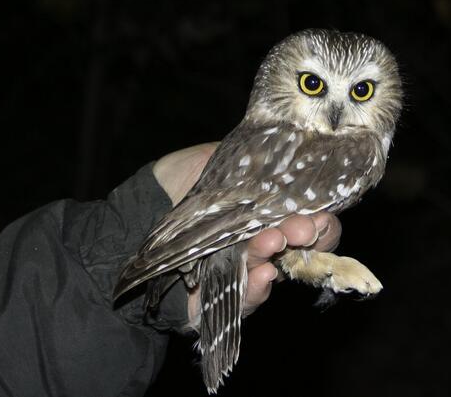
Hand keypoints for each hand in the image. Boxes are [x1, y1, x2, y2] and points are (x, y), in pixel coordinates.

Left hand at [152, 143, 341, 318]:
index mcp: (267, 207)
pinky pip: (251, 297)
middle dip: (309, 233)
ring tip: (273, 241)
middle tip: (303, 227)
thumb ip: (249, 158)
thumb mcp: (210, 159)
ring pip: (277, 267)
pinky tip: (262, 274)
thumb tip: (285, 154)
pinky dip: (258, 287)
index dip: (321, 213)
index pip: (310, 213)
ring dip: (278, 253)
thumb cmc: (172, 187)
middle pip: (303, 243)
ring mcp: (246, 267)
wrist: (130, 219)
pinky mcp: (227, 295)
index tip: (319, 208)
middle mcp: (263, 238)